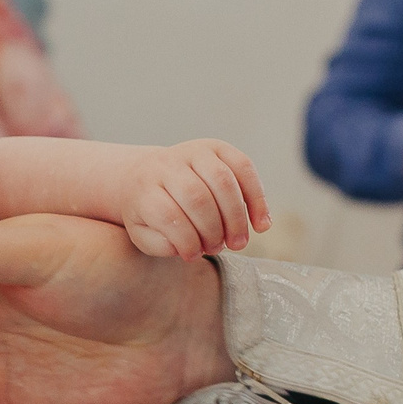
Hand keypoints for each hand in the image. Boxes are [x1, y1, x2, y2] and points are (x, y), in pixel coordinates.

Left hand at [122, 138, 268, 256]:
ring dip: (237, 217)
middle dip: (213, 229)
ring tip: (238, 243)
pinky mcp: (216, 147)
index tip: (193, 256)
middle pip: (197, 197)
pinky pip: (243, 166)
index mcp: (144, 187)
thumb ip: (158, 243)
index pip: (166, 214)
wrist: (145, 175)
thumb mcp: (141, 232)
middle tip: (218, 248)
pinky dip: (257, 196)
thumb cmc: (148, 211)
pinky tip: (261, 224)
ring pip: (222, 180)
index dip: (185, 240)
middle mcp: (166, 164)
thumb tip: (185, 247)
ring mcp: (192, 151)